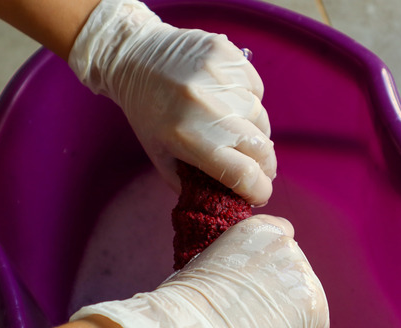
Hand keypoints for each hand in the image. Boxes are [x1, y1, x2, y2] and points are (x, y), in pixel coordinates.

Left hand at [69, 0, 275, 206]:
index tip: (259, 194)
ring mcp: (219, 78)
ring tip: (234, 129)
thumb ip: (193, 184)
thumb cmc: (147, 113)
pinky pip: (256, 89)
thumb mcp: (161, 158)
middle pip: (262, 148)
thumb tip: (230, 200)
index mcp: (188, 137)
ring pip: (261, 116)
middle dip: (265, 166)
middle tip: (258, 171)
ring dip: (255, 131)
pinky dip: (249, 100)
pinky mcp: (227, 54)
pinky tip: (229, 101)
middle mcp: (207, 107)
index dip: (259, 191)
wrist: (135, 58)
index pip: (244, 174)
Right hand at [70, 215, 328, 327]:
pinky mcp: (313, 307)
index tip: (267, 286)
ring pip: (308, 300)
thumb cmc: (183, 307)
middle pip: (297, 270)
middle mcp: (284, 243)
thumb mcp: (205, 266)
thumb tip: (238, 284)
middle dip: (285, 293)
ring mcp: (301, 274)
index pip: (281, 236)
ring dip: (298, 321)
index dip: (274, 265)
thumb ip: (231, 265)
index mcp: (256, 228)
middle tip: (270, 321)